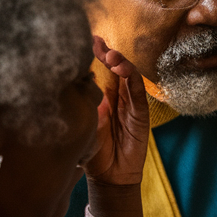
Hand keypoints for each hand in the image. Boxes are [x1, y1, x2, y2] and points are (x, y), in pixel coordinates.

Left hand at [84, 36, 149, 187]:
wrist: (109, 176)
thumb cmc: (93, 152)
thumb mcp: (83, 122)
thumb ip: (83, 102)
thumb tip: (75, 76)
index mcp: (102, 98)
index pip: (101, 71)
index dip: (97, 55)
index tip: (89, 40)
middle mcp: (118, 98)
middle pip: (116, 70)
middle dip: (108, 53)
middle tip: (98, 42)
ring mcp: (131, 105)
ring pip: (129, 78)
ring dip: (122, 64)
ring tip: (111, 56)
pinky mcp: (141, 115)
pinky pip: (139, 94)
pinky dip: (134, 80)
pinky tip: (126, 70)